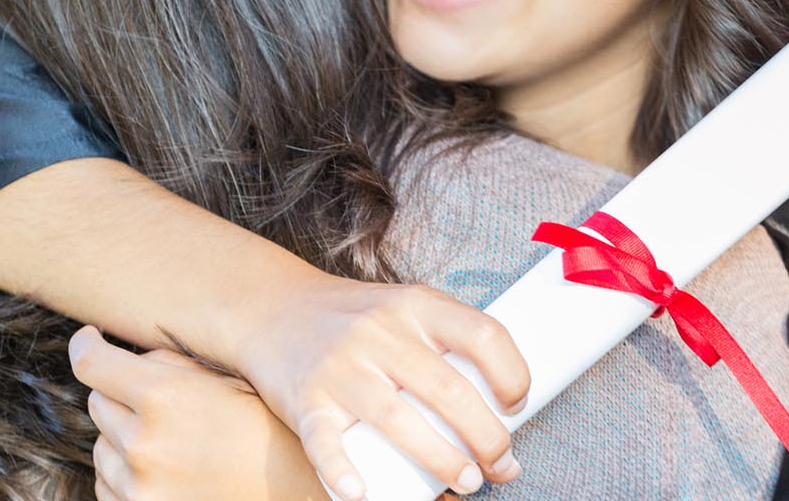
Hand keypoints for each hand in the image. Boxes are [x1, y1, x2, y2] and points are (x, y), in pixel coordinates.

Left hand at [70, 325, 326, 500]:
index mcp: (163, 399)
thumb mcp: (228, 382)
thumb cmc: (271, 433)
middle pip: (98, 403)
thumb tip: (125, 357)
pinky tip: (165, 472)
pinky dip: (126, 476)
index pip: (91, 363)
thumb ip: (170, 365)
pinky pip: (108, 488)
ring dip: (123, 440)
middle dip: (121, 396)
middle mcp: (142, 445)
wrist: (299, 496)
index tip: (89, 340)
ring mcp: (138, 490)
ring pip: (102, 449)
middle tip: (158, 401)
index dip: (86, 345)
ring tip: (171, 443)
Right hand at [218, 271, 528, 499]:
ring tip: (467, 482)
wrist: (271, 308)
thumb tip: (500, 408)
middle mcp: (379, 332)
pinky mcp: (306, 398)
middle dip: (488, 438)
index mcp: (414, 306)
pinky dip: (342, 470)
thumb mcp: (403, 308)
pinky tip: (362, 493)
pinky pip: (325, 440)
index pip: (482, 334)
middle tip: (500, 465)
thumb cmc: (354, 319)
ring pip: (399, 420)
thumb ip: (445, 344)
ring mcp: (341, 366)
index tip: (517, 406)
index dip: (512, 374)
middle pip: (449, 390)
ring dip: (442, 460)